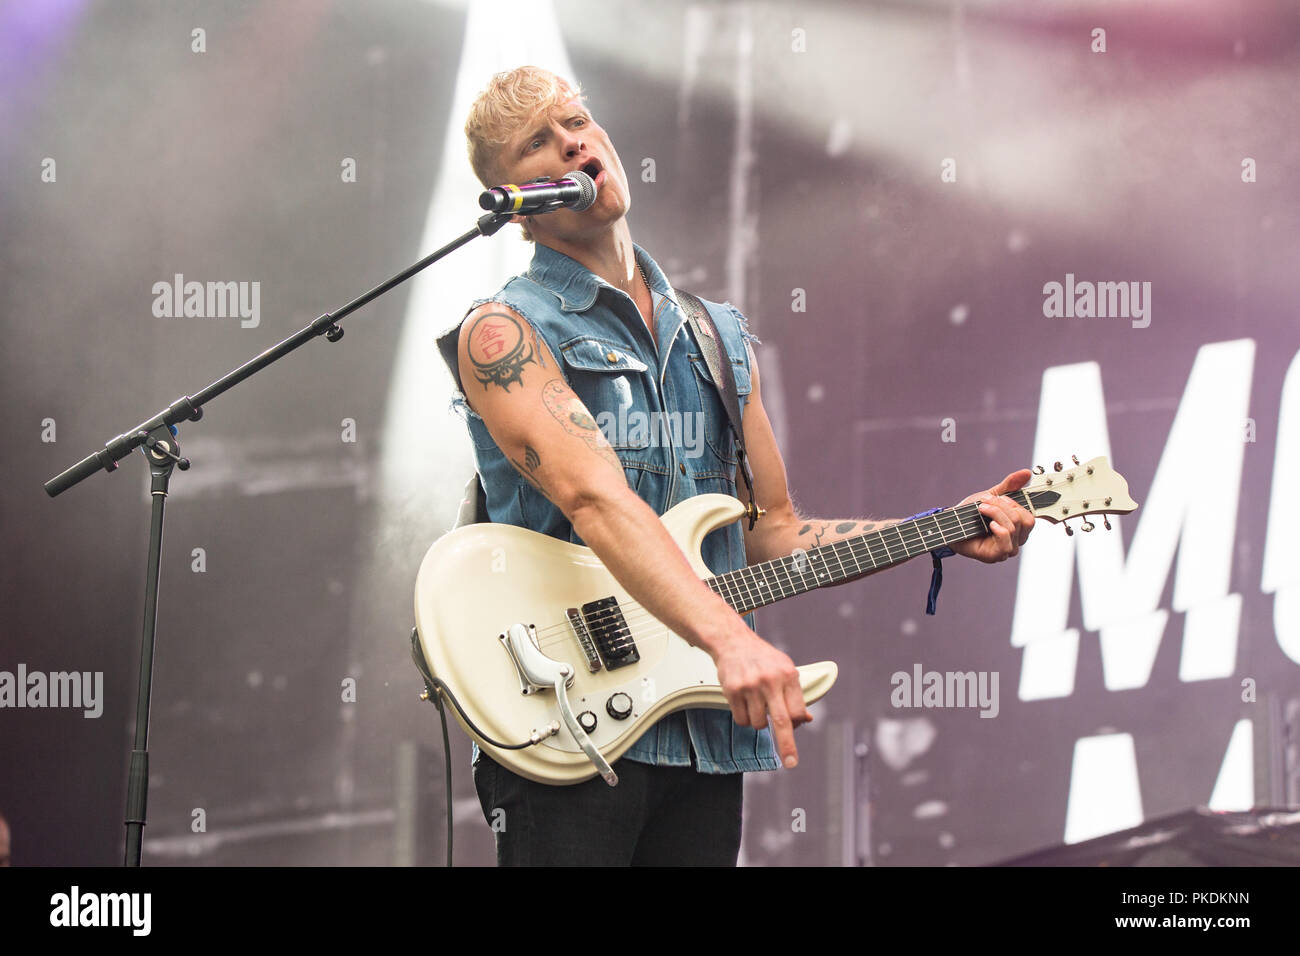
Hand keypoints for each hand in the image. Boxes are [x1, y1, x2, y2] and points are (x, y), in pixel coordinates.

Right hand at [711, 628, 812, 768]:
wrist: (732, 641)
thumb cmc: (762, 659)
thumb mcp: (784, 669)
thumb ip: (795, 694)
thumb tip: (805, 719)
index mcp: (787, 674)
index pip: (797, 710)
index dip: (796, 722)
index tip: (796, 732)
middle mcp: (769, 680)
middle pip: (781, 721)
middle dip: (787, 745)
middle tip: (791, 763)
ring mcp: (750, 686)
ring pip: (758, 724)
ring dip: (759, 722)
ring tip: (756, 703)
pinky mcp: (732, 691)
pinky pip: (741, 720)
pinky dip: (744, 718)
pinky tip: (744, 702)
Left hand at [949, 469, 1035, 562]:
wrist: (949, 523)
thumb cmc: (970, 513)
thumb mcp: (991, 495)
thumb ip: (1009, 485)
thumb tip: (1026, 472)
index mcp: (1018, 527)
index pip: (1030, 517)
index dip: (1016, 504)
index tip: (1000, 497)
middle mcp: (1015, 540)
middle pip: (1022, 520)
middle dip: (1002, 506)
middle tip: (985, 502)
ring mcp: (1006, 549)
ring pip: (1013, 527)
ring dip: (995, 513)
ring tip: (981, 508)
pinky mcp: (995, 556)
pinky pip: (1006, 542)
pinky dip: (999, 530)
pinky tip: (989, 525)